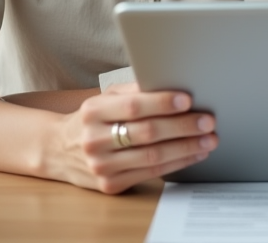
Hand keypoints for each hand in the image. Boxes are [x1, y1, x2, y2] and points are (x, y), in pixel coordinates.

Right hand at [44, 82, 217, 193]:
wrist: (59, 150)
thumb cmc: (93, 118)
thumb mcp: (106, 97)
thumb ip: (135, 90)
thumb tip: (172, 82)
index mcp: (93, 111)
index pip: (133, 106)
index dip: (162, 103)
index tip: (188, 100)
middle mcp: (95, 139)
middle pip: (148, 133)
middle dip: (183, 127)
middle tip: (208, 121)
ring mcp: (101, 165)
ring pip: (152, 157)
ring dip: (186, 148)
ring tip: (208, 140)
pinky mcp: (109, 184)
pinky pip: (150, 173)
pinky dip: (176, 163)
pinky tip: (192, 154)